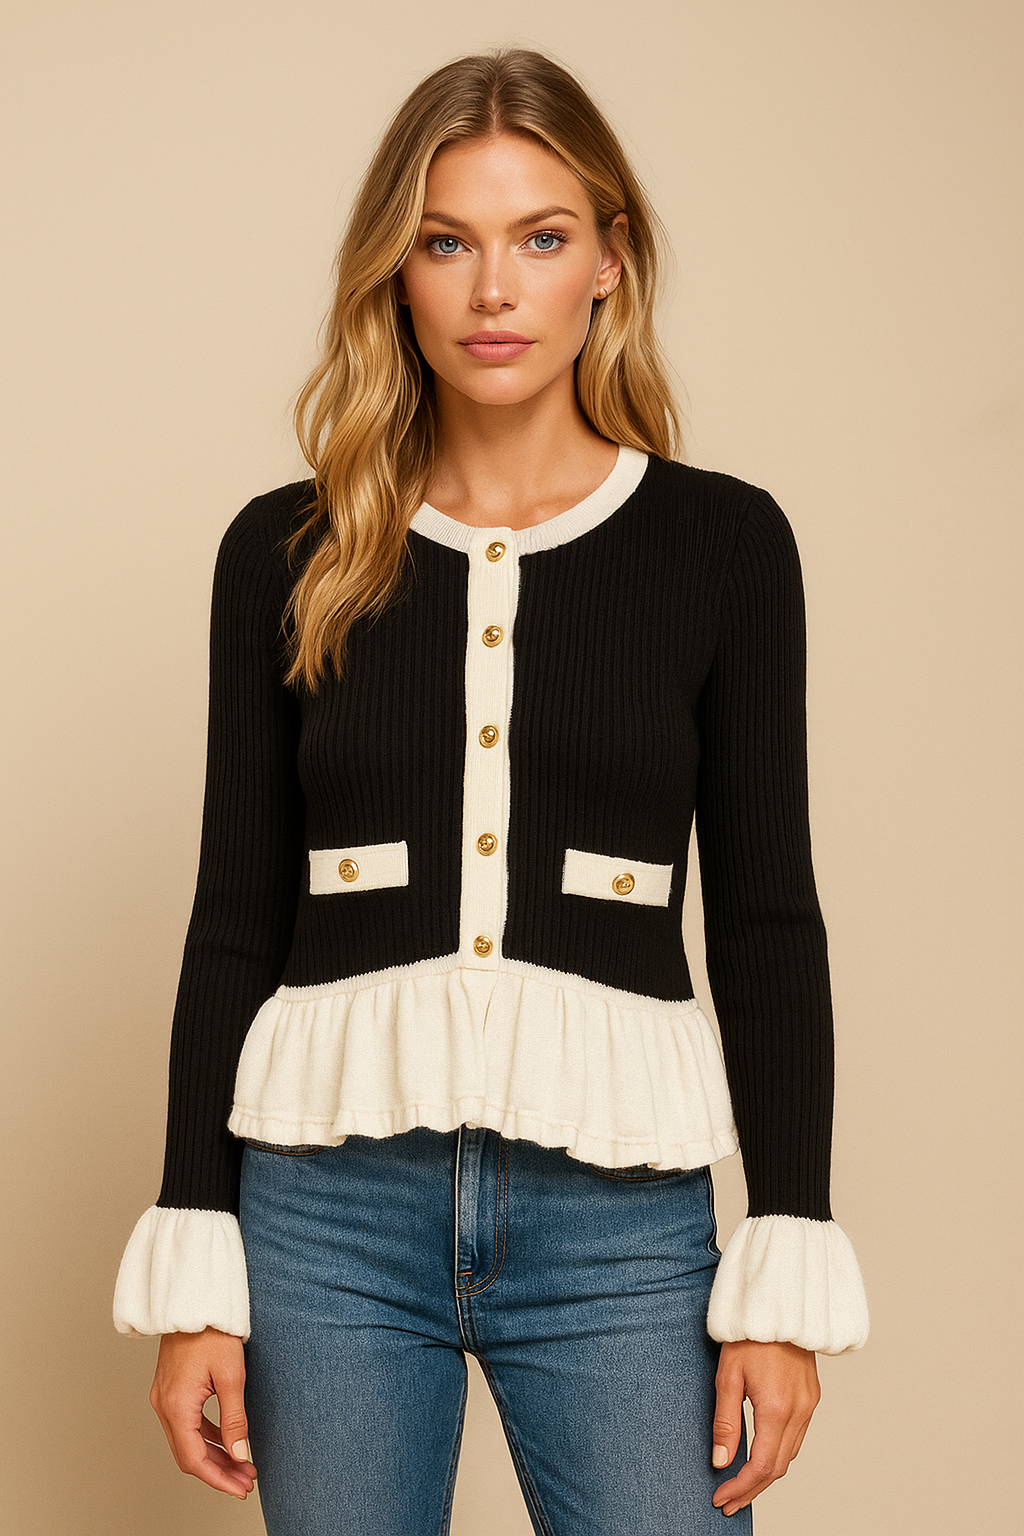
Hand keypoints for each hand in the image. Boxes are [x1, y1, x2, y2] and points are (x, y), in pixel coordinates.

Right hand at [149, 1327, 256, 1498]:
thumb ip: (235, 1419)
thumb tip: (240, 1455)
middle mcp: (164, 1406)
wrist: (194, 1300)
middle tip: (246, 1481)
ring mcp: (165, 1398)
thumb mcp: (232, 1377)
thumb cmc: (213, 1332)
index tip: (240, 1489)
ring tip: (243, 1465)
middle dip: (219, 1472)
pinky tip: (228, 1440)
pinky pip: (187, 1424)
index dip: (218, 1479)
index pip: (194, 1460)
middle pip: (189, 1455)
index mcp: (176, 1407)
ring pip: (188, 1441)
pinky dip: (207, 1436)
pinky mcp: (171, 1390)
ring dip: (214, 1455)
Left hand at [710, 1339, 819, 1517]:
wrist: (780, 1305)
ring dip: (766, 1474)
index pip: (760, 1467)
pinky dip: (779, 1453)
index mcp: (776, 1409)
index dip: (740, 1488)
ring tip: (740, 1484)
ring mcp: (810, 1405)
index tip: (721, 1498)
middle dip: (752, 1489)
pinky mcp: (812, 1397)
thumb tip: (720, 1462)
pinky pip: (797, 1437)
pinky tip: (762, 1455)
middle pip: (777, 1468)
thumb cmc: (749, 1336)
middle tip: (728, 1501)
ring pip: (789, 1455)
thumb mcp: (727, 1376)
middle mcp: (799, 1412)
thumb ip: (725, 1422)